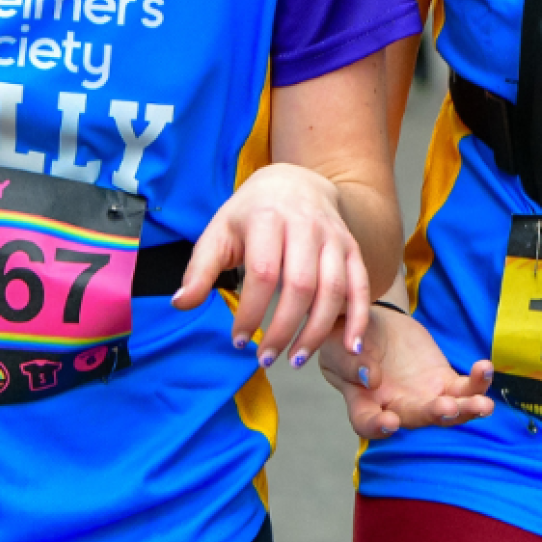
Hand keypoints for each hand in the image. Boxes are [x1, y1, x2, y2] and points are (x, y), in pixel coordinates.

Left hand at [174, 163, 374, 370]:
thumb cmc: (252, 213)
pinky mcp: (351, 249)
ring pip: (333, 290)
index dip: (251, 312)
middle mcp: (306, 226)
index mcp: (268, 219)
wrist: (296, 182)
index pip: (263, 272)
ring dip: (317, 331)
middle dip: (283, 329)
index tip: (238, 340)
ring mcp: (333, 237)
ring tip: (296, 359)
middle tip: (266, 358)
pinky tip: (349, 346)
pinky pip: (360, 285)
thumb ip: (200, 269)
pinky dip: (358, 318)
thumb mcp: (219, 232)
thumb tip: (180, 304)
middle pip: (301, 285)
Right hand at [317, 305, 494, 438]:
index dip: (377, 427)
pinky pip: (464, 388)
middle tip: (447, 408)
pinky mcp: (442, 381)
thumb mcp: (337, 345)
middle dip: (434, 415)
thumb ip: (349, 362)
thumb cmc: (344, 338)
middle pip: (416, 418)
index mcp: (362, 401)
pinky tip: (485, 368)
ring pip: (448, 411)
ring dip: (466, 409)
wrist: (371, 323)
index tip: (390, 422)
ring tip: (484, 405)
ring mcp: (422, 396)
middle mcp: (395, 406)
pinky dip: (478, 382)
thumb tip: (370, 378)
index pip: (366, 422)